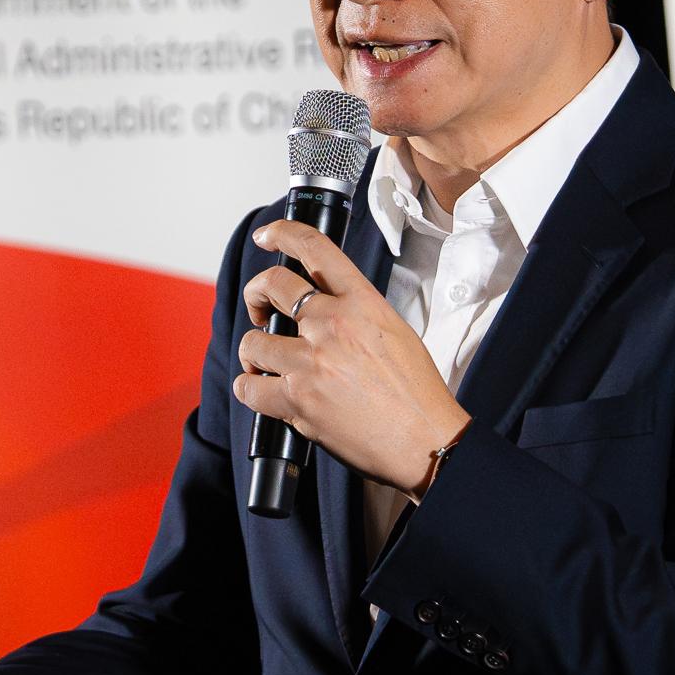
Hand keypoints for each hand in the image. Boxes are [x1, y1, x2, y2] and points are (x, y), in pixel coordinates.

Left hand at [236, 219, 470, 496]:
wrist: (425, 440)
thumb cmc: (416, 394)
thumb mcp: (395, 332)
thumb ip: (357, 314)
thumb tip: (324, 311)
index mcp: (361, 302)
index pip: (315, 249)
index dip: (283, 234)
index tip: (266, 236)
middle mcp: (333, 324)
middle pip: (272, 285)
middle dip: (256, 294)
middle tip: (258, 309)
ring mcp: (312, 361)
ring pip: (253, 342)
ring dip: (254, 354)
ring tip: (265, 364)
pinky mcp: (298, 400)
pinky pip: (250, 387)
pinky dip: (250, 388)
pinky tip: (262, 390)